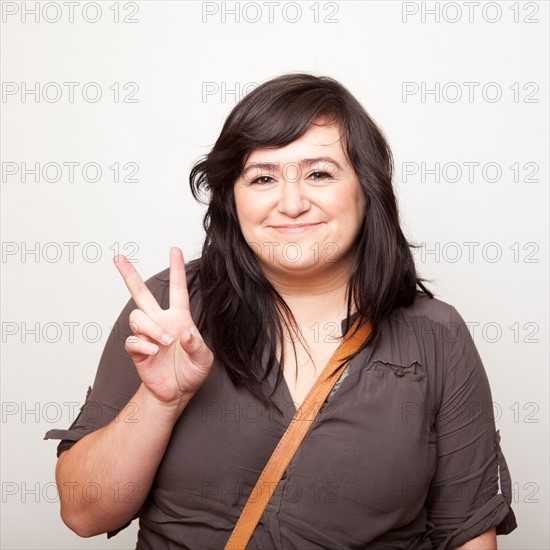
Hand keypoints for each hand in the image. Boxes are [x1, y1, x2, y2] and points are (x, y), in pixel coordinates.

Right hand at [113, 248, 213, 407]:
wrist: (176, 393)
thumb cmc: (191, 372)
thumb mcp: (204, 359)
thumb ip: (197, 345)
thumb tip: (184, 333)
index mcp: (179, 318)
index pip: (178, 289)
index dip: (177, 269)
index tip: (174, 249)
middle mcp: (160, 322)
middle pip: (140, 293)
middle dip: (129, 275)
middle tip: (118, 258)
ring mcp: (147, 335)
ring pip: (137, 316)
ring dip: (151, 328)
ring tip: (164, 343)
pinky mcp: (137, 351)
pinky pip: (131, 340)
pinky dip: (143, 344)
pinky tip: (154, 351)